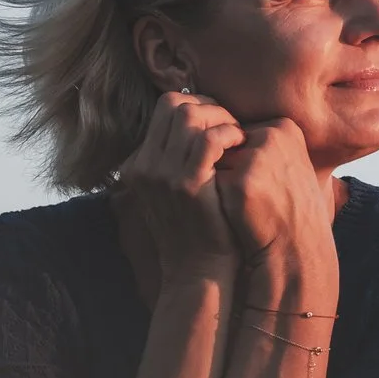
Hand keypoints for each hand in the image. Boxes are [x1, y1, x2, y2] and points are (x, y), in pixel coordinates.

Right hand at [112, 91, 244, 280]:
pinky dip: (228, 134)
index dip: (195, 105)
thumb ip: (174, 161)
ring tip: (237, 135)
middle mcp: (145, 166)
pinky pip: (208, 140)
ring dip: (220, 119)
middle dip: (207, 106)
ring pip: (189, 116)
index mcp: (138, 165)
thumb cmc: (195, 231)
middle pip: (173, 105)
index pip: (164, 109)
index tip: (218, 120)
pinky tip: (240, 144)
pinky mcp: (188, 186)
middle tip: (230, 124)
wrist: (197, 272)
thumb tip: (195, 127)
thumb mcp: (171, 193)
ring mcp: (163, 175)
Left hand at [211, 118, 333, 274]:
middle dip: (229, 168)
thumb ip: (260, 144)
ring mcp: (256, 158)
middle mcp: (272, 136)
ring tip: (243, 203)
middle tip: (252, 194)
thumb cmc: (289, 208)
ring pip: (215, 160)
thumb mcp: (286, 164)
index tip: (259, 181)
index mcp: (284, 128)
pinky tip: (233, 212)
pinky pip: (210, 180)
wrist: (297, 248)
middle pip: (226, 143)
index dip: (240, 160)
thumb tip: (220, 131)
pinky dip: (215, 197)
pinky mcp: (241, 183)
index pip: (240, 132)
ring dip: (220, 181)